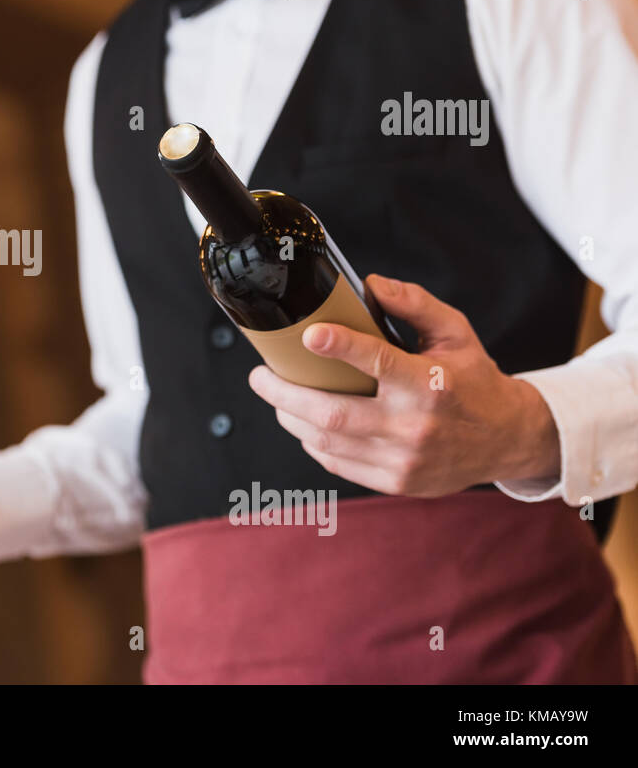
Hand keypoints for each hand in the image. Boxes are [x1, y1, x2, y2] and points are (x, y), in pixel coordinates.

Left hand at [246, 274, 561, 496]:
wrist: (507, 440)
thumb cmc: (473, 380)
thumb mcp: (455, 333)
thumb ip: (415, 305)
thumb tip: (369, 286)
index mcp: (431, 383)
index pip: (380, 363)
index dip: (341, 348)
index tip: (310, 335)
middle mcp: (415, 426)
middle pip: (335, 414)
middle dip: (286, 393)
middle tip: (259, 376)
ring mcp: (404, 460)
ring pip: (328, 442)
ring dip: (291, 418)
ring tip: (277, 396)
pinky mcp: (397, 482)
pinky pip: (338, 464)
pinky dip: (313, 442)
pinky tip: (304, 424)